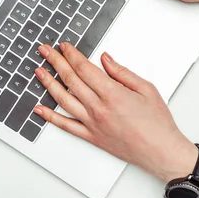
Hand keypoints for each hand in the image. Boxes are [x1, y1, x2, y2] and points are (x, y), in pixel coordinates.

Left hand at [33, 43, 197, 181]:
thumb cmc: (157, 123)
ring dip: (48, 84)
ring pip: (63, 100)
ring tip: (38, 72)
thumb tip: (105, 59)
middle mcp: (98, 108)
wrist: (160, 151)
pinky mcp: (91, 137)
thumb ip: (122, 73)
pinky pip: (66, 125)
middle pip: (70, 80)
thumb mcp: (146, 89)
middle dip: (55, 62)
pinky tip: (39, 109)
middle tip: (45, 51)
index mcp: (112, 94)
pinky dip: (50, 117)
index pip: (84, 69)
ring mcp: (92, 124)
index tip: (63, 46)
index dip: (71, 55)